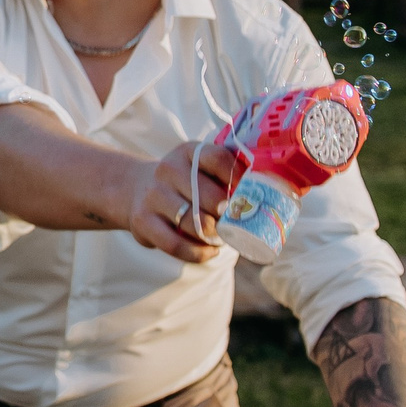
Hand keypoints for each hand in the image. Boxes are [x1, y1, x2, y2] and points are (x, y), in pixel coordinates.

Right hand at [127, 138, 242, 263]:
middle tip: (237, 222)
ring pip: (192, 222)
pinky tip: (209, 252)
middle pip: (208, 196)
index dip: (239, 176)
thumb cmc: (183, 183)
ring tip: (222, 238)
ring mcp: (153, 195)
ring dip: (214, 235)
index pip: (217, 158)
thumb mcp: (198, 168)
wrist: (135, 189)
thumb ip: (225, 175)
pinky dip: (197, 253)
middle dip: (228, 214)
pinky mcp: (142, 220)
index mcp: (187, 153)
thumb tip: (269, 194)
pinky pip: (174, 244)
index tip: (251, 192)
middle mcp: (168, 170)